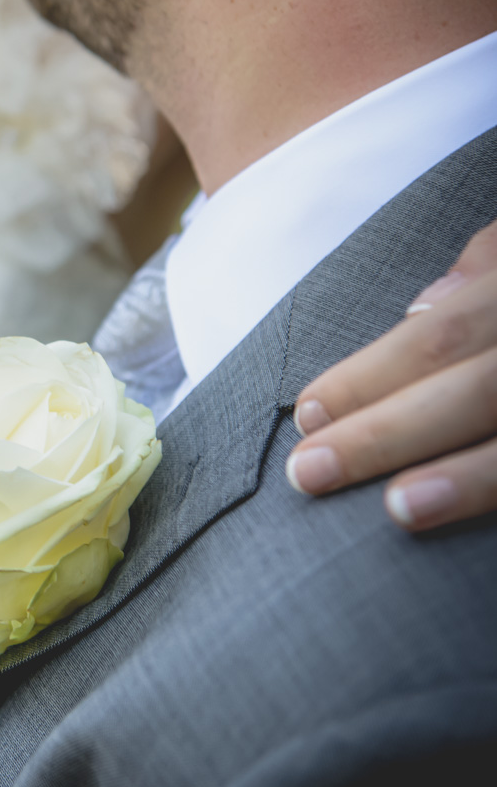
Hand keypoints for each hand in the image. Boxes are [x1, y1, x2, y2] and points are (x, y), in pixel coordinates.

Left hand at [285, 220, 496, 529]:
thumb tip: (425, 305)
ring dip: (465, 477)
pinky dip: (496, 489)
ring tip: (398, 511)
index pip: (442, 333)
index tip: (308, 412)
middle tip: (309, 473)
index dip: (374, 375)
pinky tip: (448, 517)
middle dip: (389, 432)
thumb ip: (485, 269)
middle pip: (477, 388)